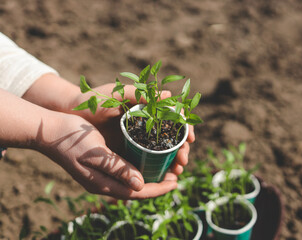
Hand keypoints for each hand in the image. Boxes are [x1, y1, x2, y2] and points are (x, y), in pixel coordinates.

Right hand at [37, 112, 177, 198]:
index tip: (175, 183)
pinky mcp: (102, 165)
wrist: (51, 131)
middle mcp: (105, 183)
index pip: (136, 193)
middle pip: (138, 189)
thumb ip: (118, 169)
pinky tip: (149, 158)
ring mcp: (103, 174)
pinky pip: (126, 170)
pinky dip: (140, 166)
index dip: (158, 189)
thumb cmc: (72, 140)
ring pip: (133, 180)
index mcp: (103, 184)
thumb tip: (141, 185)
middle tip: (176, 173)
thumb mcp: (96, 153)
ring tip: (168, 167)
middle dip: (158, 183)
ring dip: (151, 175)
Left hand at [70, 84, 195, 175]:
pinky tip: (163, 175)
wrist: (71, 113)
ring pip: (162, 151)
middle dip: (182, 149)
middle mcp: (145, 124)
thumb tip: (169, 96)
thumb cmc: (93, 100)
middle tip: (183, 160)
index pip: (173, 118)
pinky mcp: (127, 150)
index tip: (190, 138)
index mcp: (146, 109)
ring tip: (177, 171)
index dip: (185, 128)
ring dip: (173, 161)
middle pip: (171, 137)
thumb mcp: (116, 94)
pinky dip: (157, 168)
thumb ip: (139, 93)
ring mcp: (137, 139)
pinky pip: (146, 160)